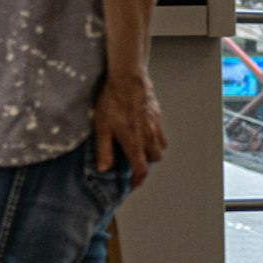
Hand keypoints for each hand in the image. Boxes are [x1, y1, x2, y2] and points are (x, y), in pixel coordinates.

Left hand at [91, 74, 166, 188]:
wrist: (129, 78)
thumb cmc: (112, 101)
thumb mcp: (102, 126)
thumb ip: (103, 150)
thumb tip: (103, 169)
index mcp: (135, 143)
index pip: (141, 170)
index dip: (137, 181)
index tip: (131, 185)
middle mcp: (148, 137)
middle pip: (154, 159)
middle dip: (145, 164)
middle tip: (133, 162)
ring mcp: (155, 126)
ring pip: (160, 146)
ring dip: (152, 150)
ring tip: (139, 147)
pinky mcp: (157, 115)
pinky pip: (160, 132)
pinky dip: (155, 137)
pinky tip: (143, 130)